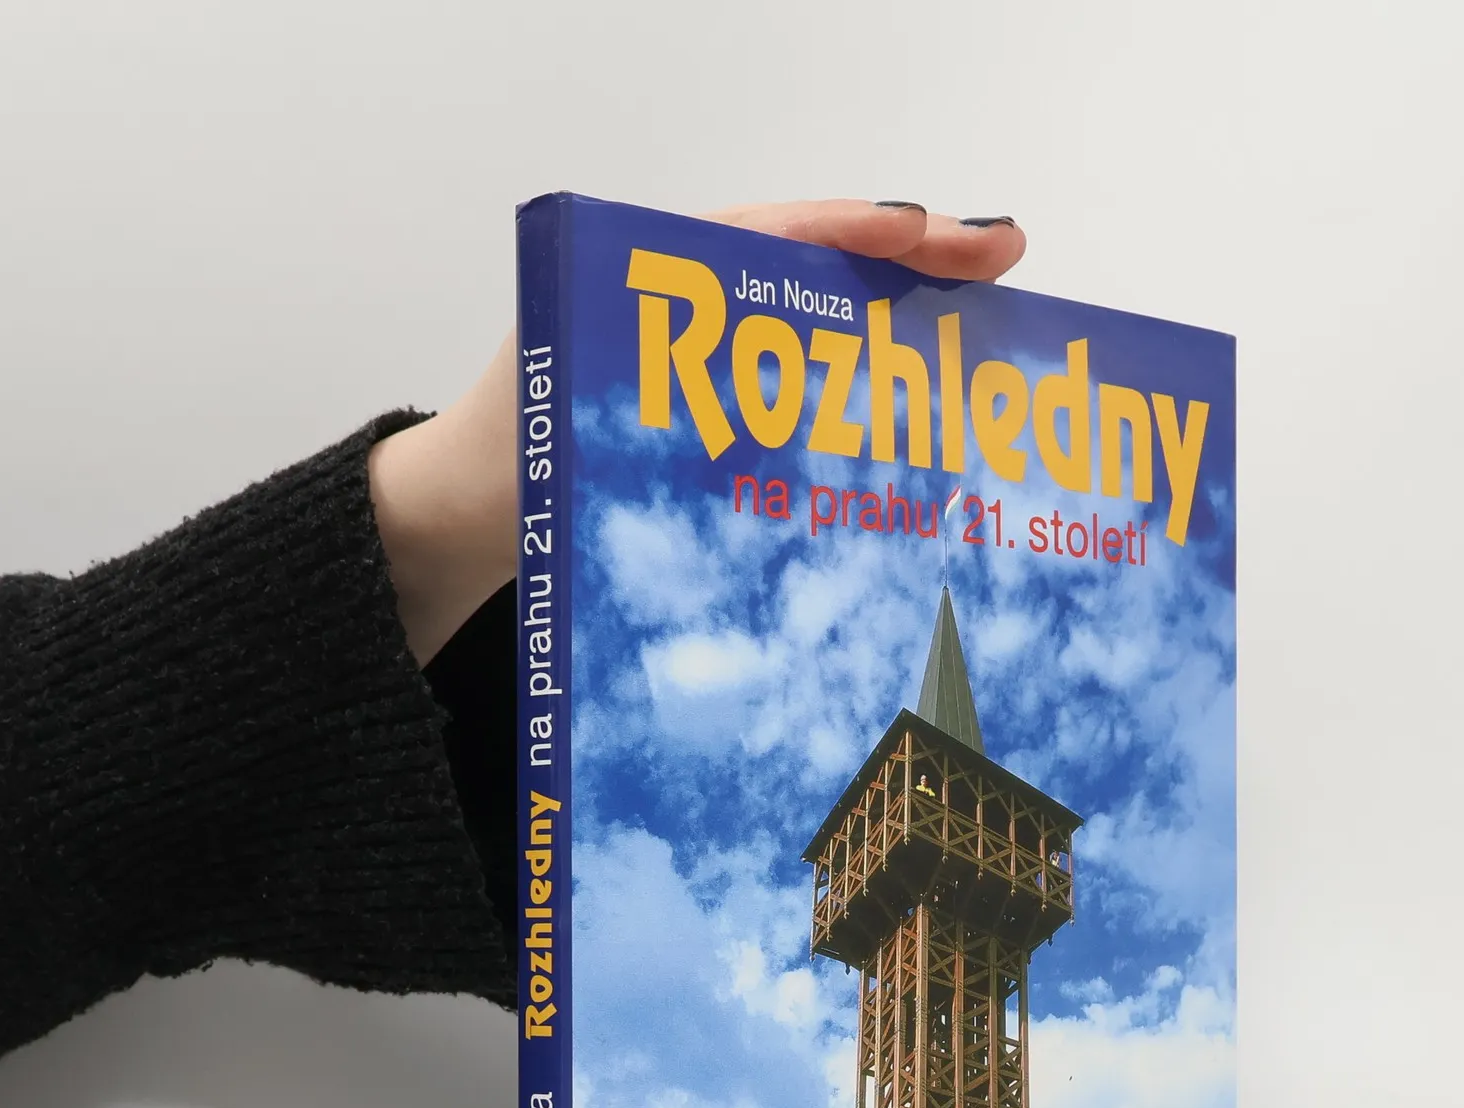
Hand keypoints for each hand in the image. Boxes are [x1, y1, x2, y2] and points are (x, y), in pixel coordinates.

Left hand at [370, 199, 1024, 664]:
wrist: (460, 520)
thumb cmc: (502, 463)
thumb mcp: (561, 419)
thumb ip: (634, 402)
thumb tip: (720, 408)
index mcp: (651, 280)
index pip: (769, 234)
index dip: (852, 232)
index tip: (927, 230)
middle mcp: (693, 309)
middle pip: (817, 265)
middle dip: (912, 257)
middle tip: (1003, 256)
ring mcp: (714, 361)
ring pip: (825, 321)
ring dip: (905, 319)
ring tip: (992, 319)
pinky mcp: (723, 412)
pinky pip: (808, 382)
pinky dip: (870, 382)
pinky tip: (930, 405)